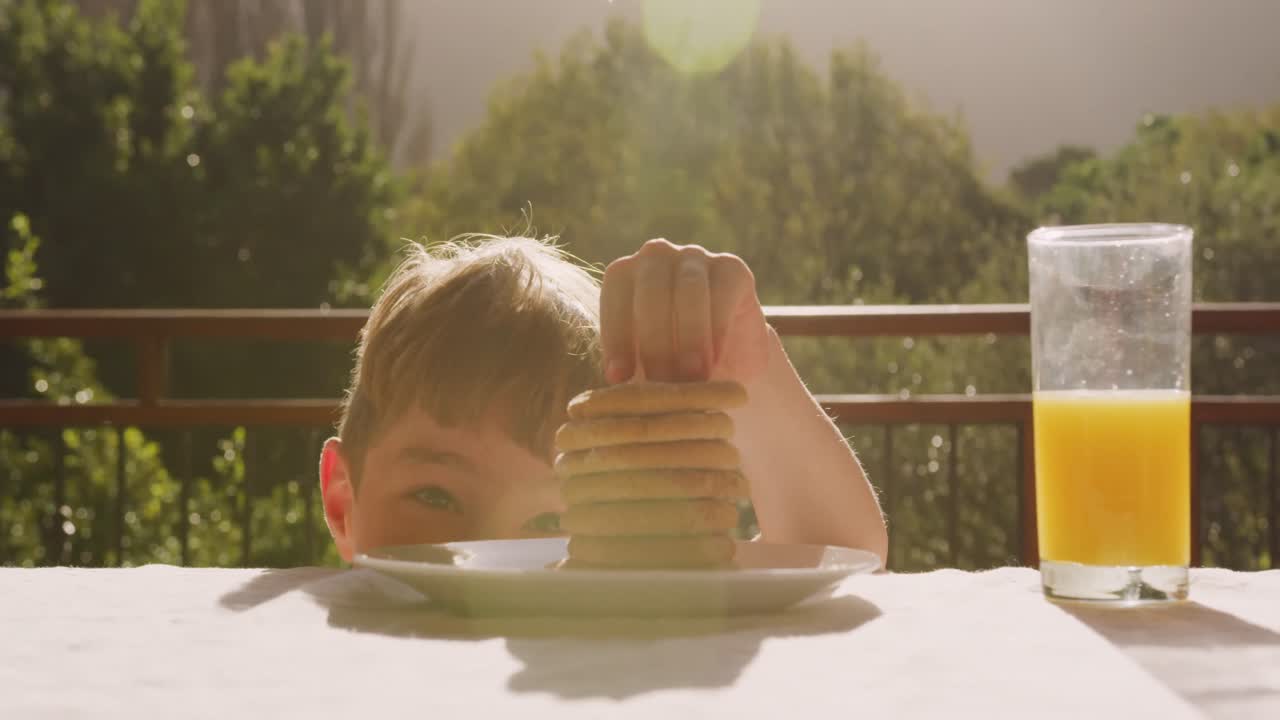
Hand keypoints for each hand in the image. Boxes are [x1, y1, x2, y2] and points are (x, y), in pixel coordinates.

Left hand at [600, 239, 769, 384]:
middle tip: (662, 384)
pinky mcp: (731, 268)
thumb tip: (608, 392)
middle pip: (651, 293)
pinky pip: (722, 293)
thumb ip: (629, 371)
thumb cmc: (671, 363)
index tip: (618, 379)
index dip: (616, 340)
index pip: (614, 300)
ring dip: (688, 338)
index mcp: (623, 275)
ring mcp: (695, 257)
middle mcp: (656, 257)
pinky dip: (716, 330)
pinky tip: (715, 361)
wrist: (727, 360)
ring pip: (688, 291)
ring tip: (691, 379)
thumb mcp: (645, 368)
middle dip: (655, 343)